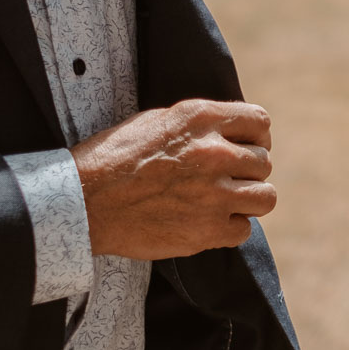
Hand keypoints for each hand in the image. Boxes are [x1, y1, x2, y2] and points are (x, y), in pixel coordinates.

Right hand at [73, 99, 276, 259]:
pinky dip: (230, 229)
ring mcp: (213, 193)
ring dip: (248, 200)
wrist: (82, 201)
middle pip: (263, 162)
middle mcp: (214, 153)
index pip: (260, 122)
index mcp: (202, 119)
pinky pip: (244, 230)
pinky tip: (207, 223)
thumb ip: (201, 125)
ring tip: (224, 203)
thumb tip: (231, 132)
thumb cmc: (114, 158)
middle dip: (246, 171)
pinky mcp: (206, 230)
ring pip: (265, 197)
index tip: (246, 148)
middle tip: (223, 180)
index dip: (257, 137)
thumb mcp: (159, 120)